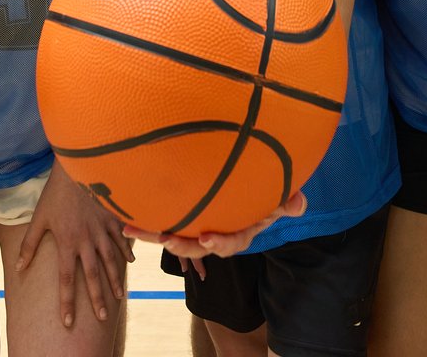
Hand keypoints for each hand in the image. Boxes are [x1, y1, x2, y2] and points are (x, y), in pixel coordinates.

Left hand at [16, 163, 132, 327]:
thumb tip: (18, 268)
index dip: (67, 301)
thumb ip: (29, 245)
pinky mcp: (112, 219)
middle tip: (101, 317)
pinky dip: (127, 252)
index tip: (67, 321)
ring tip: (118, 297)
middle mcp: (86, 241)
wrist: (78, 167)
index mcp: (67, 242)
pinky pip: (121, 240)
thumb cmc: (55, 193)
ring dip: (114, 280)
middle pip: (92, 275)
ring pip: (110, 261)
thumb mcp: (39, 218)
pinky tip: (131, 264)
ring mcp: (102, 230)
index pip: (66, 279)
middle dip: (97, 299)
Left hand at [125, 191, 306, 261]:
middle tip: (165, 239)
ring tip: (133, 229)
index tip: (207, 238)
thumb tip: (300, 204)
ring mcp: (198, 224)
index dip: (219, 244)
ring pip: (175, 234)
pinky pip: (166, 217)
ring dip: (154, 234)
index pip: (230, 244)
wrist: (249, 179)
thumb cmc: (266, 189)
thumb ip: (289, 201)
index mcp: (239, 232)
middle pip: (196, 246)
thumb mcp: (280, 196)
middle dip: (181, 245)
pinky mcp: (183, 214)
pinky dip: (148, 216)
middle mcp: (216, 232)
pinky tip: (126, 211)